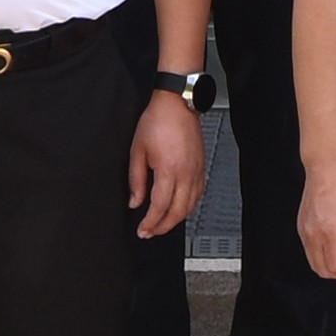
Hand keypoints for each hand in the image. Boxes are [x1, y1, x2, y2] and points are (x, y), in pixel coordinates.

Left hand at [129, 95, 208, 241]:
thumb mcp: (137, 150)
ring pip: (190, 206)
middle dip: (163, 227)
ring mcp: (196, 171)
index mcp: (169, 169)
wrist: (177, 104)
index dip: (150, 223)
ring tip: (162, 224)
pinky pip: (198, 195)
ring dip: (176, 219)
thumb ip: (136, 180)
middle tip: (150, 232)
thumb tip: (135, 202)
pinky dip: (188, 207)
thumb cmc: (158, 121)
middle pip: (177, 212)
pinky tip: (179, 208)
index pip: (160, 207)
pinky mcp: (201, 167)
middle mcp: (186, 173)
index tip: (142, 230)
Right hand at [296, 160, 335, 282]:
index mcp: (330, 232)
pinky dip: (322, 255)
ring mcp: (304, 232)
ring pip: (314, 264)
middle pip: (322, 271)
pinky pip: (309, 251)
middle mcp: (313, 235)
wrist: (327, 169)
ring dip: (330, 265)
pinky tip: (334, 242)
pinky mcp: (301, 228)